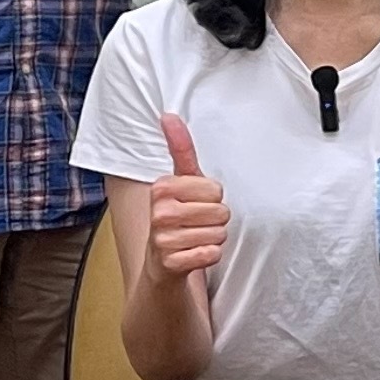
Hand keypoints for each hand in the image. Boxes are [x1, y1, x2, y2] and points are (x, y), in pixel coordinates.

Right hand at [148, 115, 230, 278]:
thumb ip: (180, 149)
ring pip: (218, 234)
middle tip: (197, 224)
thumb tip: (168, 115)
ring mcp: (163, 239)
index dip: (214, 199)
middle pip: (221, 212)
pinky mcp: (171, 263)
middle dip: (216, 220)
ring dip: (214, 238)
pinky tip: (194, 254)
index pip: (216, 189)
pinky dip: (210, 256)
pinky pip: (212, 254)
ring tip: (195, 239)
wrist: (163, 264)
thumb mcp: (181, 182)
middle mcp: (159, 212)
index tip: (196, 204)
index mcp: (161, 188)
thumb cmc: (178, 217)